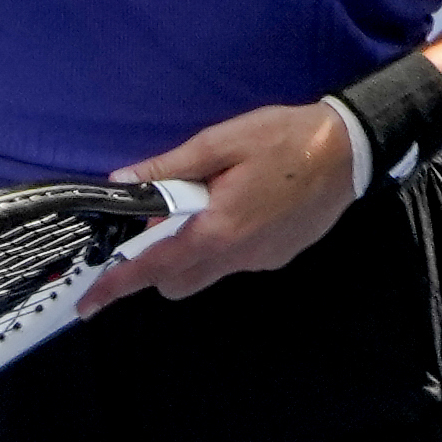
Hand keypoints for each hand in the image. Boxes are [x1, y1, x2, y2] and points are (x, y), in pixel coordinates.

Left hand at [76, 103, 362, 310]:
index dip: (116, 285)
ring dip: (188, 254)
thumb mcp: (221, 141)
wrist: (352, 151)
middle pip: (175, 282)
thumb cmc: (286, 140)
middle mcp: (237, 256)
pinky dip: (219, 245)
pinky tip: (237, 208)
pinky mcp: (276, 258)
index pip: (153, 268)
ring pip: (204, 275)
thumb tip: (125, 182)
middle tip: (153, 227)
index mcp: (217, 230)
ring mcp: (259, 262)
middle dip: (153, 266)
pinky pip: (232, 263)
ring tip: (201, 207)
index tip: (89, 302)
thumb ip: (170, 168)